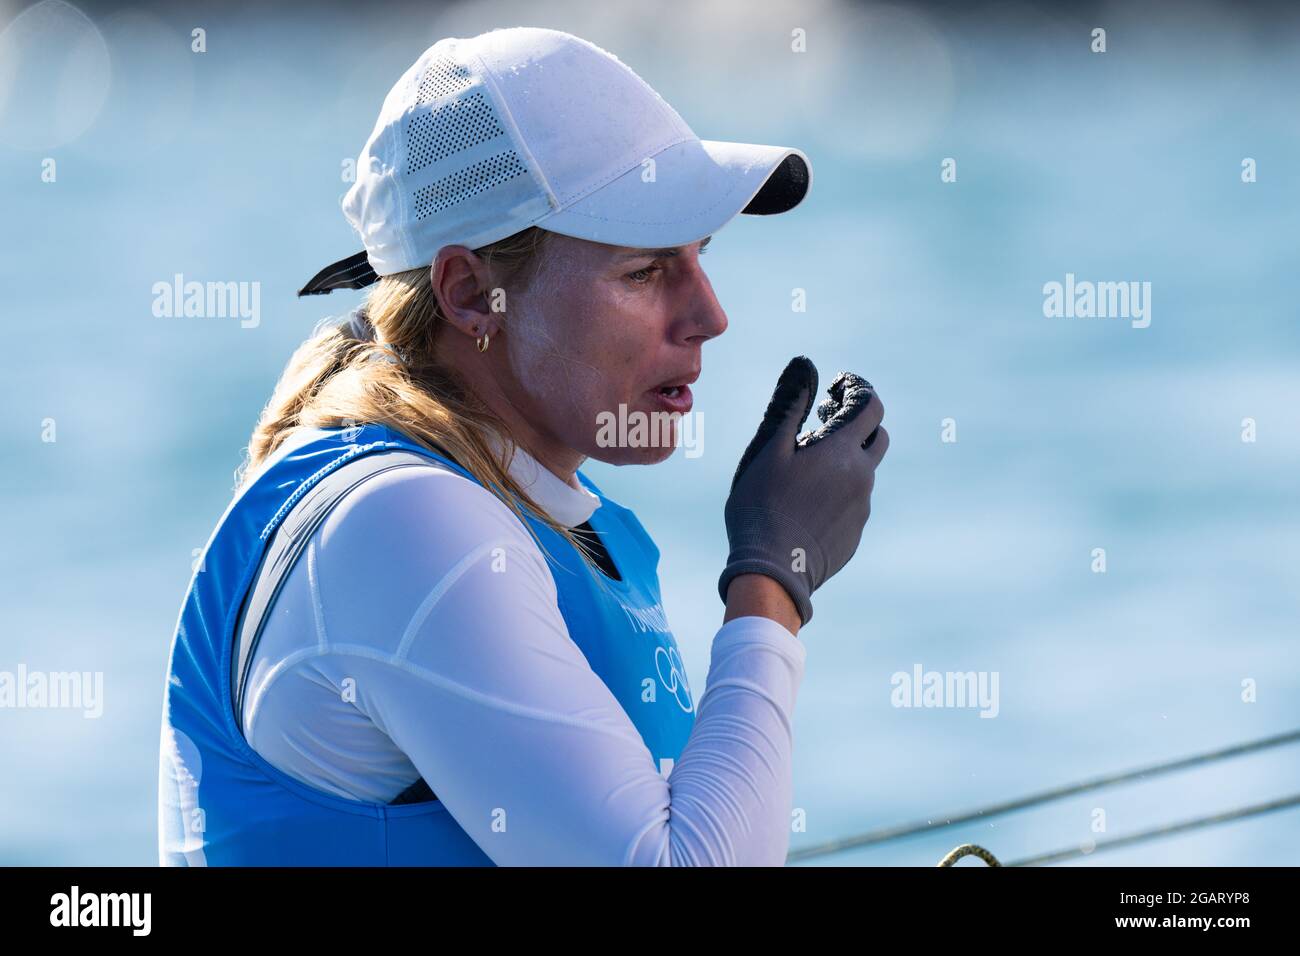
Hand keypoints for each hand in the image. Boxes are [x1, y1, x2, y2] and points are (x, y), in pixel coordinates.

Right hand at [718, 356, 888, 625]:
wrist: (772, 573)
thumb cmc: (762, 506)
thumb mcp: (768, 450)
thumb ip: (789, 405)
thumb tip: (805, 365)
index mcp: (843, 451)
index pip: (871, 405)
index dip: (856, 390)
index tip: (834, 388)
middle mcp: (862, 477)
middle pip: (878, 436)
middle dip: (858, 422)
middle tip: (824, 421)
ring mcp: (862, 508)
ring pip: (865, 471)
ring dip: (846, 458)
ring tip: (808, 465)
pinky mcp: (855, 534)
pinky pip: (855, 502)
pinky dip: (840, 490)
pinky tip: (807, 502)